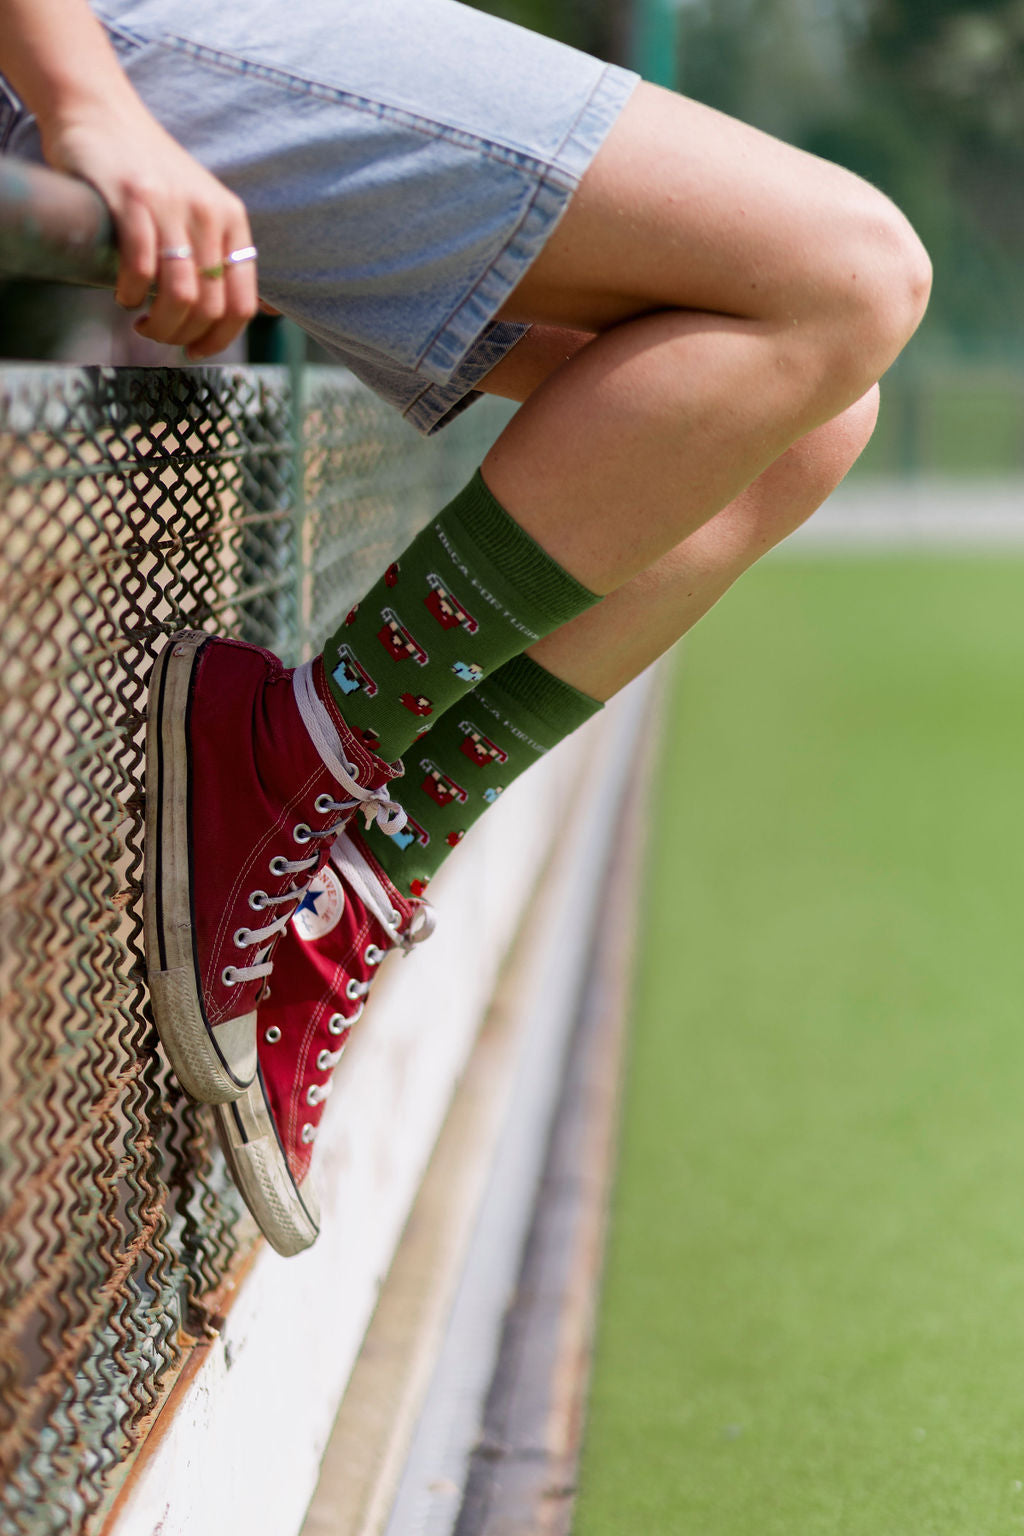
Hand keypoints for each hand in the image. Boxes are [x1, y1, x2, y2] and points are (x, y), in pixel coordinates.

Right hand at [42, 96, 258, 358]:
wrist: (104, 113)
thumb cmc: (151, 172)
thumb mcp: (201, 207)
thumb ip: (219, 252)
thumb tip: (248, 315)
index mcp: (232, 221)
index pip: (242, 303)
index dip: (220, 339)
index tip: (196, 351)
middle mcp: (208, 214)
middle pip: (209, 306)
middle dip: (183, 336)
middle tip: (158, 336)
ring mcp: (171, 205)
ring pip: (180, 295)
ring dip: (159, 325)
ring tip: (141, 322)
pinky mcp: (132, 199)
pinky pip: (142, 268)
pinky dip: (131, 295)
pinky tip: (124, 296)